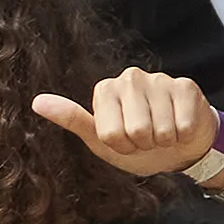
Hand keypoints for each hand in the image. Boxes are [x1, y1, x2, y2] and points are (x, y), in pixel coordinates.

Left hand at [31, 69, 219, 178]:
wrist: (178, 146)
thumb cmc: (136, 144)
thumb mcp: (100, 138)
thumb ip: (71, 119)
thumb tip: (37, 102)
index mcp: (105, 90)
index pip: (109, 134)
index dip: (120, 146)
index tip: (124, 141)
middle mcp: (130, 77)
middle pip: (136, 131)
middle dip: (143, 144)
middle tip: (146, 138)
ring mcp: (160, 79)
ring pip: (161, 130)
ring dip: (165, 140)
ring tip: (163, 132)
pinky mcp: (186, 87)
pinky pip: (184, 125)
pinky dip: (183, 135)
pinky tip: (180, 127)